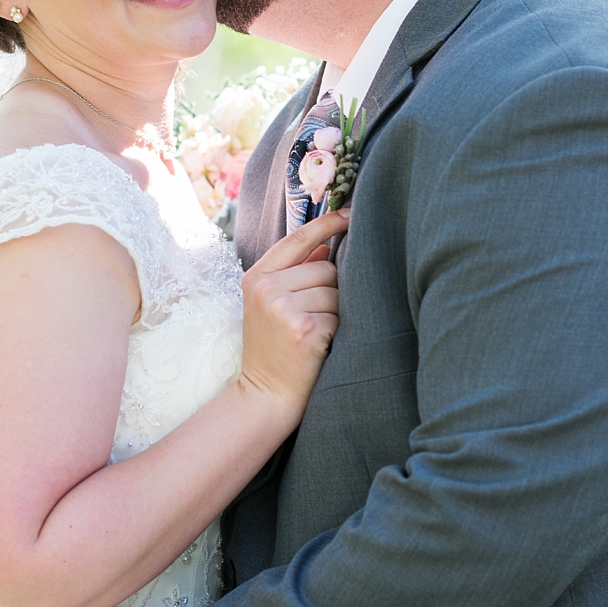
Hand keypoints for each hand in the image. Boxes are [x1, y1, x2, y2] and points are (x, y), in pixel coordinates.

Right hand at [236, 207, 346, 416]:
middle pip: (326, 267)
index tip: (351, 212)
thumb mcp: (271, 306)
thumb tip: (327, 244)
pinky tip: (320, 345)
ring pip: (336, 291)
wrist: (265, 394)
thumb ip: (295, 272)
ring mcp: (283, 307)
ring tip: (315, 333)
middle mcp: (266, 288)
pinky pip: (340, 315)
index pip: (297, 239)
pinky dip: (338, 330)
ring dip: (336, 311)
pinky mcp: (304, 327)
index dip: (327, 223)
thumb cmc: (273, 349)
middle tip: (313, 317)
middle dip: (331, 289)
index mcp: (256, 277)